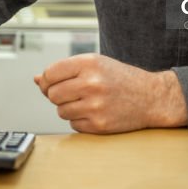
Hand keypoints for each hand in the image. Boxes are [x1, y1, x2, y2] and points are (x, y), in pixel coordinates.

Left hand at [33, 54, 187, 133]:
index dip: (47, 80)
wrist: (151, 97)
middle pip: (53, 94)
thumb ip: (65, 70)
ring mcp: (95, 105)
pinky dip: (80, 120)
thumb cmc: (120, 78)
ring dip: (69, 108)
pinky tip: (95, 112)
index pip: (50, 73)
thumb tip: (36, 80)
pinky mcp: (99, 125)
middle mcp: (91, 83)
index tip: (52, 83)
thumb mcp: (96, 64)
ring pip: (61, 111)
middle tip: (72, 93)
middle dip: (58, 95)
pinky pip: (73, 124)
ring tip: (87, 101)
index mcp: (89, 63)